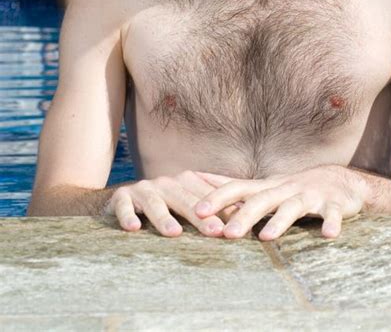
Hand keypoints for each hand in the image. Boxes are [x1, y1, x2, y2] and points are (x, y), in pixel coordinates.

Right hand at [105, 169, 234, 236]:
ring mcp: (143, 189)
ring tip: (174, 233)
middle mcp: (166, 183)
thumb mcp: (187, 205)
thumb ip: (211, 210)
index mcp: (185, 183)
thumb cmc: (164, 206)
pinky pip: (124, 206)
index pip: (206, 197)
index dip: (221, 209)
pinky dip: (127, 216)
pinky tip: (133, 228)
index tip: (237, 226)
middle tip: (216, 232)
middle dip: (200, 216)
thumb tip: (243, 218)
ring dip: (164, 217)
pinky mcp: (121, 197)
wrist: (123, 201)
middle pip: (184, 199)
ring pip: (155, 203)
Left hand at [194, 165, 368, 239]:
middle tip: (226, 235)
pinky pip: (332, 213)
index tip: (197, 211)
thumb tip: (199, 179)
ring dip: (279, 222)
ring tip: (266, 238)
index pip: (237, 188)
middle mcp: (285, 189)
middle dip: (243, 216)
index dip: (218, 198)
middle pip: (261, 201)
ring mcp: (310, 196)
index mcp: (267, 188)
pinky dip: (331, 223)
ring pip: (292, 207)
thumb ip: (234, 187)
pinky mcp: (334, 205)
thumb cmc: (295, 188)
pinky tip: (328, 235)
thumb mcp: (264, 186)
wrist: (342, 181)